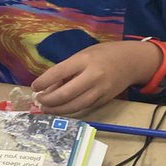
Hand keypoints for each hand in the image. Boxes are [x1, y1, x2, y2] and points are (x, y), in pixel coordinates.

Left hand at [30, 41, 161, 115]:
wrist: (131, 62)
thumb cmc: (104, 55)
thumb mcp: (83, 55)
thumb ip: (67, 70)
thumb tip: (48, 88)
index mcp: (85, 60)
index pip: (59, 73)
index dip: (43, 82)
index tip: (34, 87)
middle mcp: (93, 76)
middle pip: (65, 94)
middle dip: (48, 100)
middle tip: (39, 100)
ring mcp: (100, 90)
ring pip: (74, 106)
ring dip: (57, 109)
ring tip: (46, 108)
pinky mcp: (103, 100)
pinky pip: (83, 107)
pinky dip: (69, 110)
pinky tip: (61, 108)